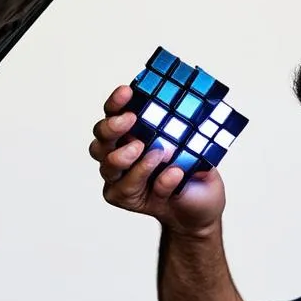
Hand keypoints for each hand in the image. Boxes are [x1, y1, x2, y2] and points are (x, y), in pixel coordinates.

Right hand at [89, 85, 225, 236]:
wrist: (198, 209)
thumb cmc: (193, 174)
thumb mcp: (199, 148)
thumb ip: (191, 133)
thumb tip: (196, 114)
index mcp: (131, 132)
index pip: (114, 113)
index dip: (116, 102)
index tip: (127, 92)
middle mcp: (118, 152)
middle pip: (101, 138)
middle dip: (112, 127)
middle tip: (132, 120)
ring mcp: (118, 177)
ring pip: (108, 166)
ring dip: (126, 157)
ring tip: (156, 152)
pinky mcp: (122, 198)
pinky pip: (128, 189)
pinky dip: (155, 182)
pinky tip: (174, 174)